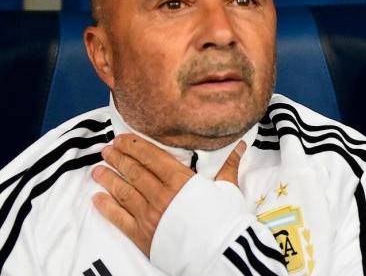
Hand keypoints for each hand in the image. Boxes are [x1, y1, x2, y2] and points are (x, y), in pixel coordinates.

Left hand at [92, 134, 245, 256]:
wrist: (222, 256)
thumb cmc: (226, 220)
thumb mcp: (228, 189)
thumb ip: (228, 164)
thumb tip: (240, 144)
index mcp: (180, 180)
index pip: (150, 156)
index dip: (133, 146)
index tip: (121, 138)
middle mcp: (161, 194)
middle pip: (133, 171)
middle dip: (118, 158)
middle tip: (106, 149)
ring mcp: (149, 216)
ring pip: (123, 191)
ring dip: (108, 179)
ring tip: (97, 169)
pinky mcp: (143, 236)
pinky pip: (119, 219)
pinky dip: (106, 208)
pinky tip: (96, 198)